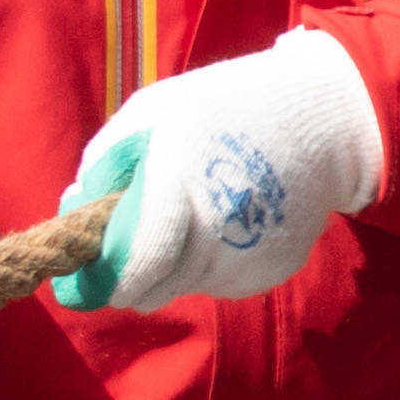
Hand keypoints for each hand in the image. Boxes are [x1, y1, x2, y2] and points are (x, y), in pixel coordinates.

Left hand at [51, 28, 385, 311]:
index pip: (130, 272)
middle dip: (132, 270)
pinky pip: (218, 280)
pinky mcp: (270, 271)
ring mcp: (246, 259)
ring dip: (172, 262)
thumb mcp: (151, 112)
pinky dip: (210, 259)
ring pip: (182, 287)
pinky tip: (227, 218)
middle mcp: (214, 237)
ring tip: (192, 210)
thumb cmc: (224, 107)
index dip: (100, 279)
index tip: (87, 268)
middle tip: (136, 230)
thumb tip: (77, 212)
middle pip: (148, 292)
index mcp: (178, 191)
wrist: (322, 120)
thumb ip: (105, 165)